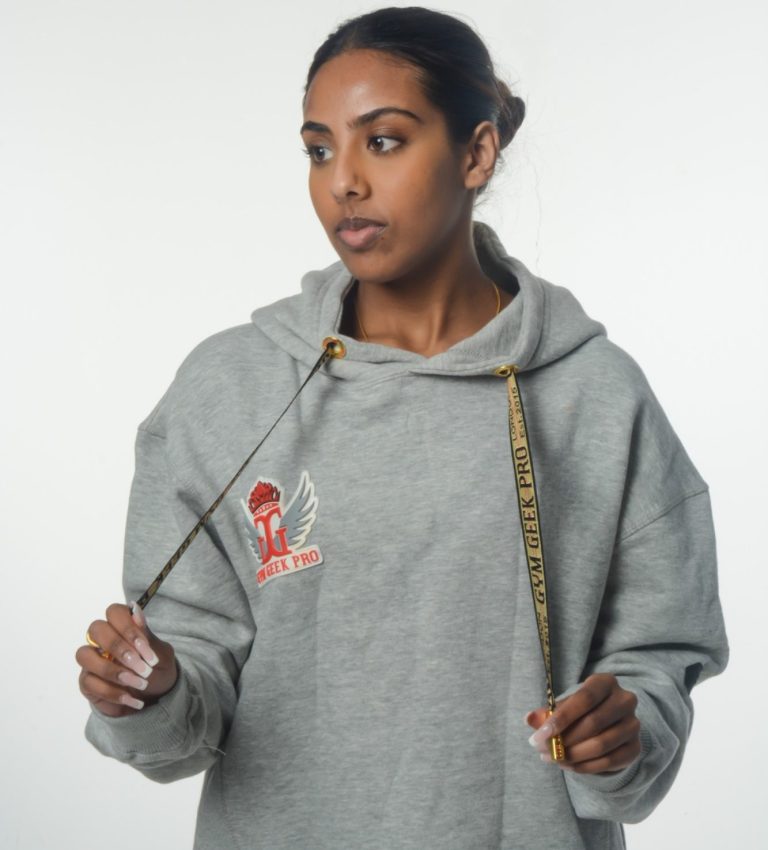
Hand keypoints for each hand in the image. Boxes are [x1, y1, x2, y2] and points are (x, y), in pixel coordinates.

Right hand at [76, 602, 177, 716]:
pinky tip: (133, 699)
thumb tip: (135, 609)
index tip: (146, 649)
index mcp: (123, 627)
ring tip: (140, 684)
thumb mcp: (160, 654)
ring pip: (85, 655)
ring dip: (114, 671)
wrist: (154, 698)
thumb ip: (147, 635)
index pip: (114, 612)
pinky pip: (89, 682)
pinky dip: (114, 693)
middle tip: (143, 668)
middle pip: (96, 629)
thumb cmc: (157, 670)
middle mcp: (103, 640)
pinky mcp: (87, 682)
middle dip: (120, 648)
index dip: (128, 628)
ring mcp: (92, 660)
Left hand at [525, 673, 640, 774]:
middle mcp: (625, 700)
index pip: (584, 699)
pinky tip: (568, 765)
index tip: (540, 734)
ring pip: (601, 745)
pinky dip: (585, 766)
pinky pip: (609, 761)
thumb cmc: (582, 708)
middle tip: (541, 749)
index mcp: (606, 682)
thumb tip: (529, 719)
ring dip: (572, 755)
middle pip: (592, 724)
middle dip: (563, 740)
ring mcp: (633, 725)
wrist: (610, 721)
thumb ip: (548, 712)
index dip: (561, 718)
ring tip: (552, 758)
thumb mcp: (566, 704)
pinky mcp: (635, 747)